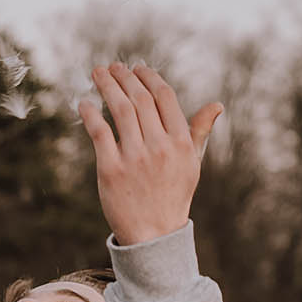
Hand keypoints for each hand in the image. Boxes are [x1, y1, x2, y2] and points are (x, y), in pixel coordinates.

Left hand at [78, 63, 221, 245]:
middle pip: (140, 99)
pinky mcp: (110, 170)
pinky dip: (91, 113)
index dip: (149, 77)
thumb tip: (216, 105)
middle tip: (113, 67)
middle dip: (125, 77)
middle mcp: (159, 146)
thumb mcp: (192, 164)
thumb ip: (199, 132)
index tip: (137, 67)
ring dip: (107, 87)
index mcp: (180, 141)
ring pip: (120, 110)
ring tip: (98, 73)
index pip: (164, 97)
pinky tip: (84, 102)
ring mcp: (134, 157)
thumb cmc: (173, 196)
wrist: (154, 234)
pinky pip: (100, 133)